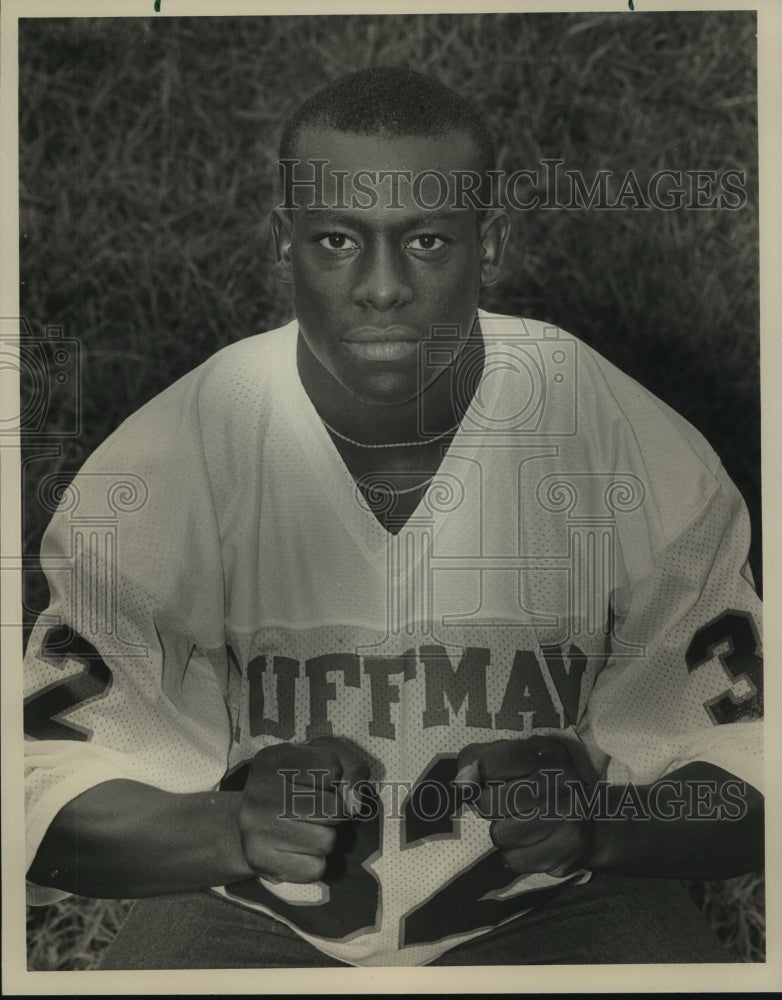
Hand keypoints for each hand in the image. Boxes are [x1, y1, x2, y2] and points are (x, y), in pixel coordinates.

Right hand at [238, 737, 368, 883]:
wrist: (253, 825)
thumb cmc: (297, 787)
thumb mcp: (324, 761)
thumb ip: (353, 768)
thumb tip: (356, 805)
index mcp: (273, 759)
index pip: (332, 767)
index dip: (334, 778)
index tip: (318, 781)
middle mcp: (259, 792)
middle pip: (334, 808)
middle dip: (334, 811)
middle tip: (313, 809)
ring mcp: (255, 828)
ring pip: (327, 841)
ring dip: (325, 836)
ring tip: (305, 828)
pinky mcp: (260, 860)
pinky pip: (315, 869)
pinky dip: (314, 862)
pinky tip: (297, 850)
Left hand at [455, 736, 598, 878]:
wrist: (589, 819)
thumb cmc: (535, 781)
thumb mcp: (509, 757)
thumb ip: (477, 759)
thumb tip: (462, 783)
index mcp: (546, 752)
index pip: (490, 764)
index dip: (481, 775)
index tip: (488, 779)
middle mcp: (562, 780)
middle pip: (491, 802)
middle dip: (488, 807)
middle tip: (503, 806)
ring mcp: (568, 815)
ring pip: (501, 834)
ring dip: (502, 833)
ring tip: (519, 824)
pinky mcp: (567, 849)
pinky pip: (514, 861)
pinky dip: (514, 855)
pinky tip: (530, 843)